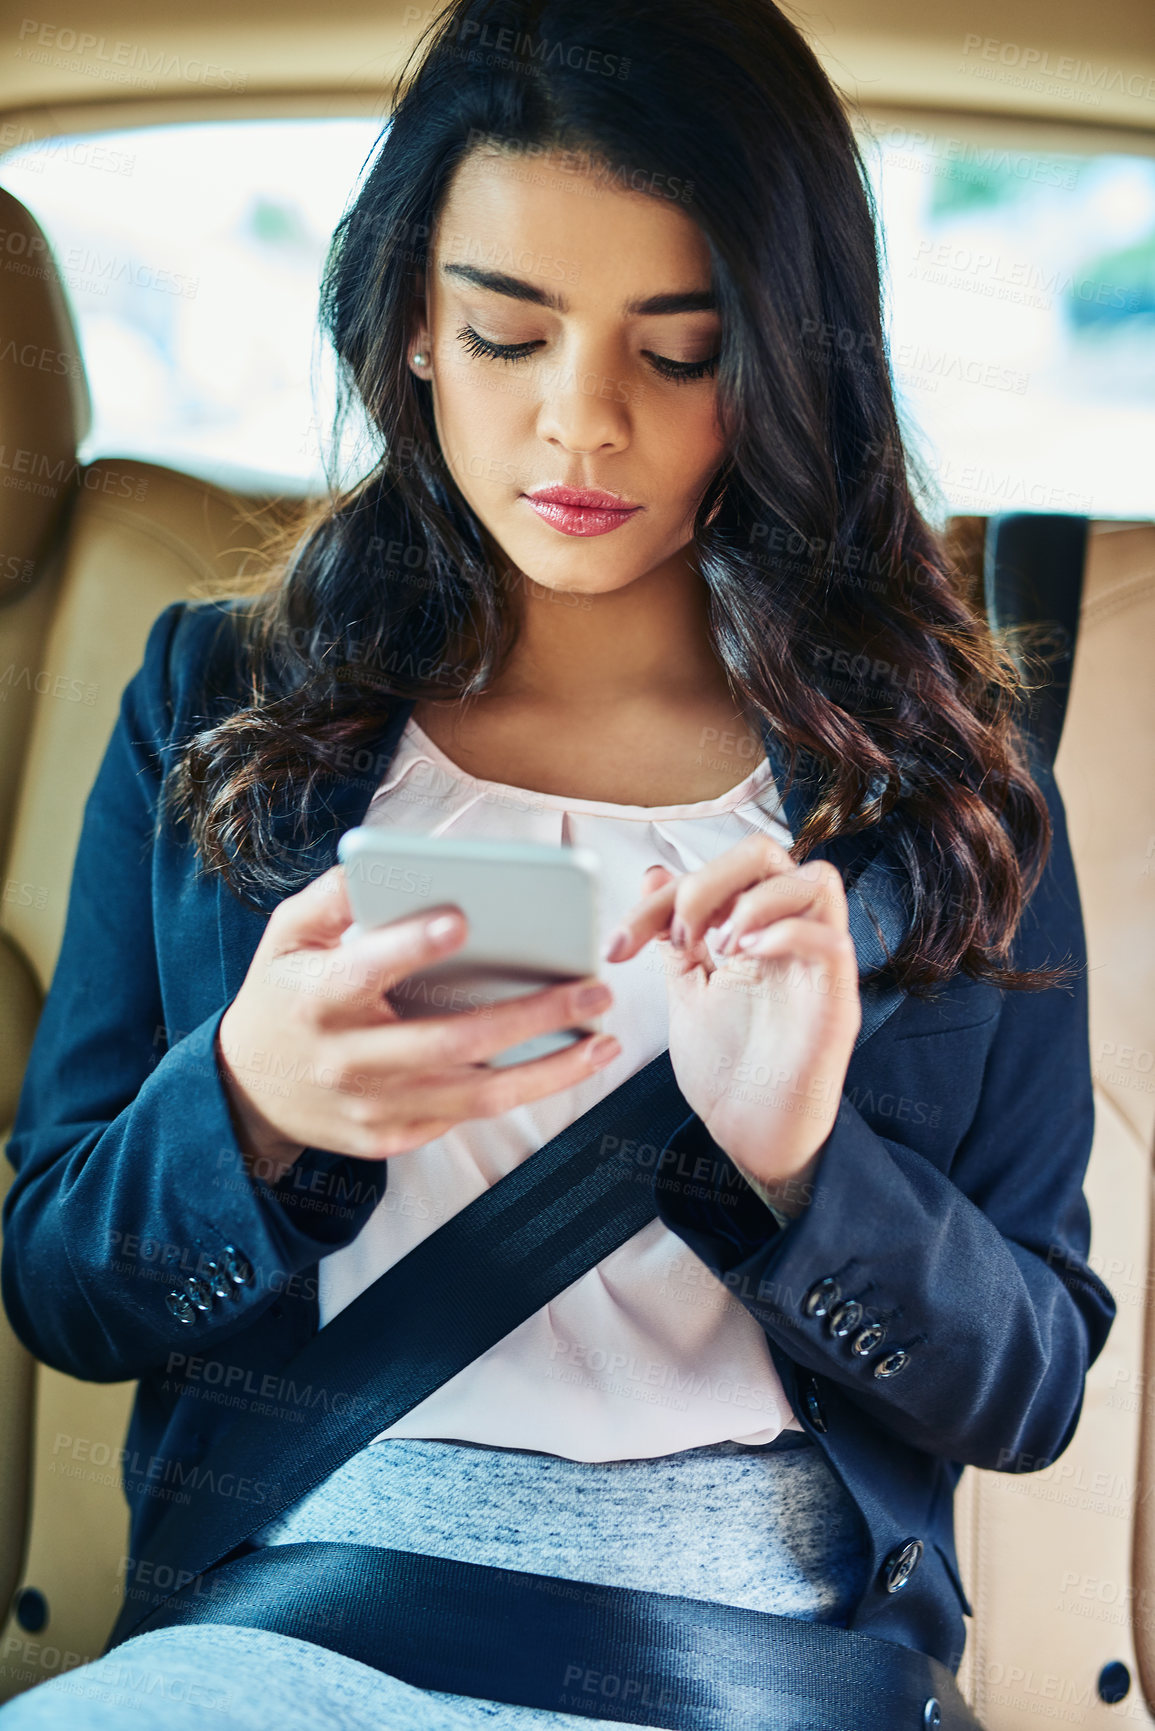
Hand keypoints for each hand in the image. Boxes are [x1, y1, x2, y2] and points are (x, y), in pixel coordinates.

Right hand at [215, 863, 619, 1184]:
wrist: (247, 1090)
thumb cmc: (284, 991)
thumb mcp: (287, 934)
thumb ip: (335, 896)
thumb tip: (389, 860)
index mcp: (317, 997)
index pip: (365, 970)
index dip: (410, 946)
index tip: (463, 916)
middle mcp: (346, 1059)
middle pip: (452, 1042)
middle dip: (532, 1015)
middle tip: (594, 987)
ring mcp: (371, 1108)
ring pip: (476, 1097)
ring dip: (550, 1071)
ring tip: (605, 1040)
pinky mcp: (389, 1139)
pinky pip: (462, 1119)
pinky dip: (516, 1093)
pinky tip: (562, 1066)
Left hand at [604, 837, 860, 1216]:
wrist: (750, 1137)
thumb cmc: (729, 1070)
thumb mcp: (688, 992)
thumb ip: (676, 938)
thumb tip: (653, 874)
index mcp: (754, 929)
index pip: (719, 870)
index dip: (662, 893)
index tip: (620, 943)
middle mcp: (790, 938)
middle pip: (769, 852)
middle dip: (710, 878)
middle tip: (681, 936)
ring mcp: (816, 967)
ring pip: (816, 880)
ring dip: (752, 902)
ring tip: (716, 947)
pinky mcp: (836, 1003)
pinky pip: (831, 942)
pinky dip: (785, 934)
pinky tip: (745, 958)